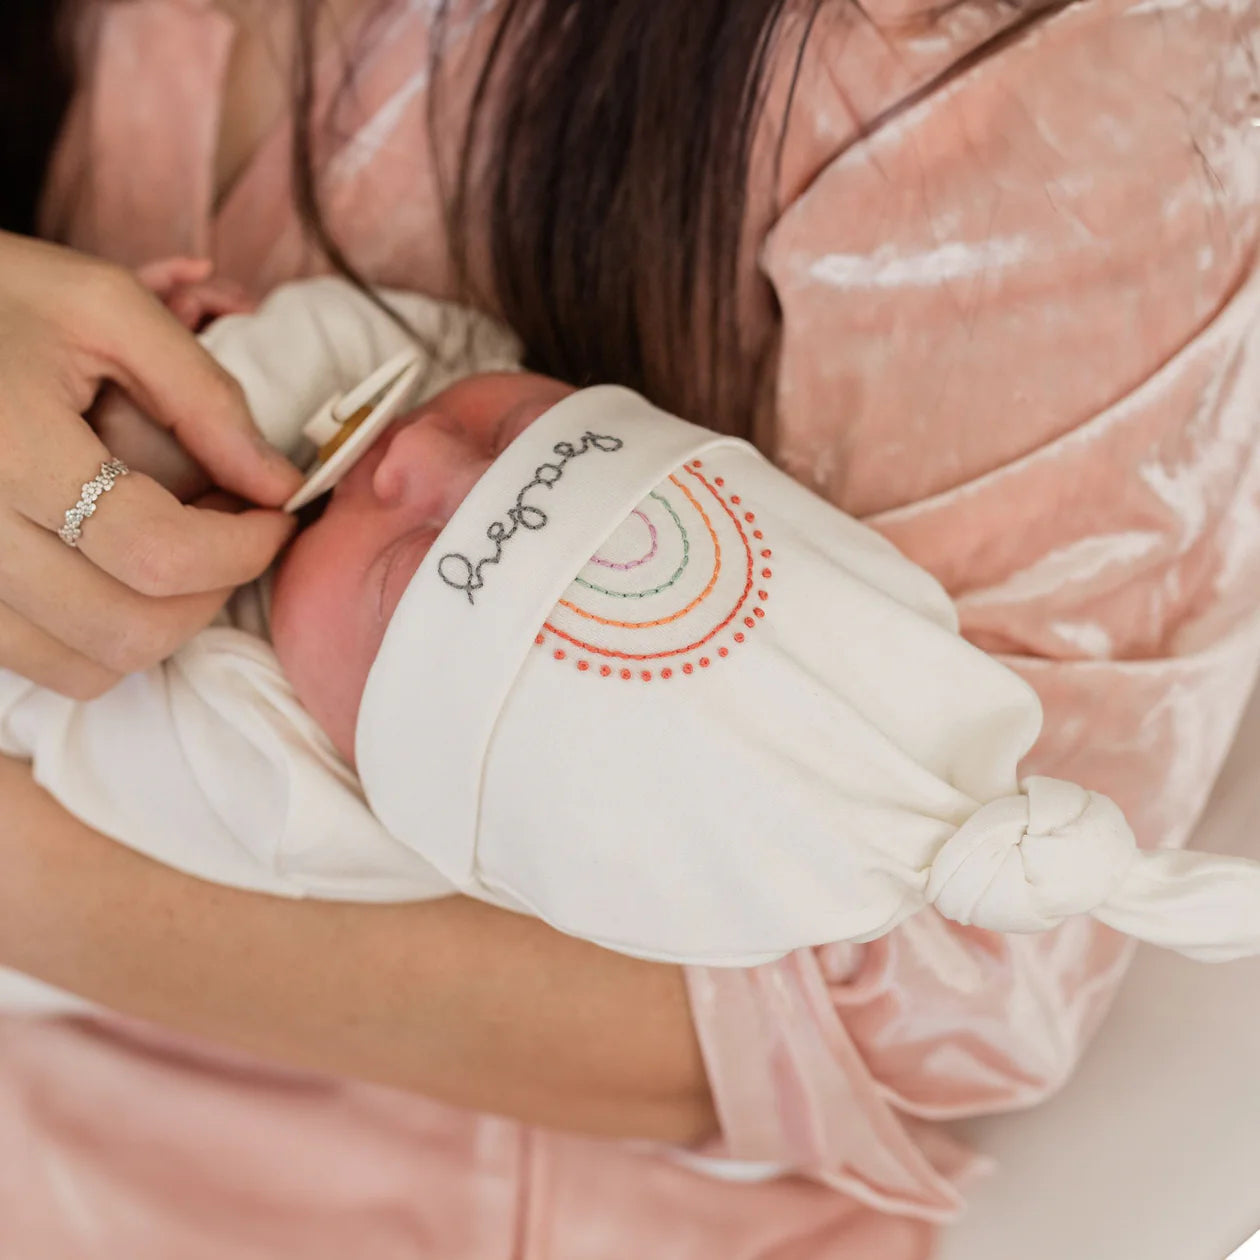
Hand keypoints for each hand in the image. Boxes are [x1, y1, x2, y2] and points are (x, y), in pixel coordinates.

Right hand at [0, 232, 302, 697]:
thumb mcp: (108, 309)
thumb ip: (205, 399)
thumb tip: (282, 487)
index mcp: (6, 445)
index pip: (156, 552)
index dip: (245, 548)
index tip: (277, 514)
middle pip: (128, 628)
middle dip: (213, 588)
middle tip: (234, 526)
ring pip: (88, 666)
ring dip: (164, 621)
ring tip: (179, 543)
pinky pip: (41, 664)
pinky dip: (105, 637)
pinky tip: (121, 568)